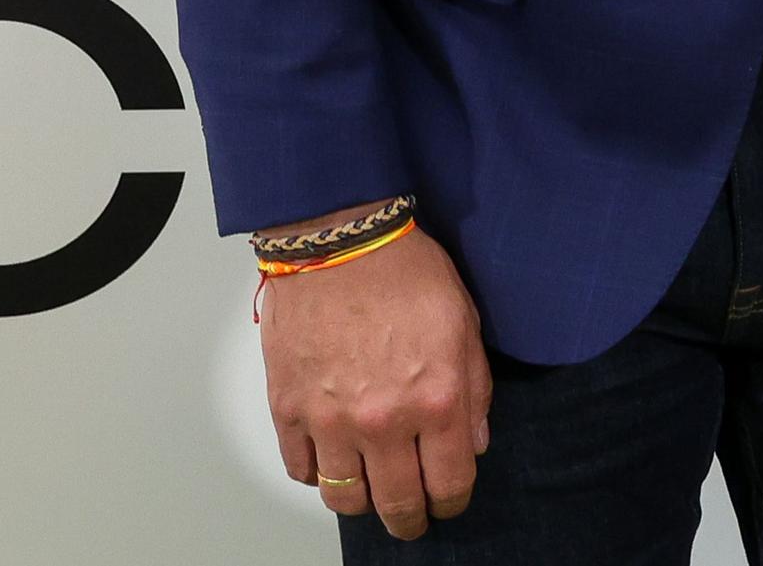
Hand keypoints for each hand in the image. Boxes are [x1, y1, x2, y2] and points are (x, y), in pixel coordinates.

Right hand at [261, 213, 491, 540]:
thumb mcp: (466, 326)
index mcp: (437, 400)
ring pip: (344, 496)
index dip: (453, 502)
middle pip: (397, 502)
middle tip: (412, 520)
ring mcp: (331, 420)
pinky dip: (318, 475)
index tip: (449, 503)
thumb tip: (473, 442)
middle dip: (410, 519)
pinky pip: (302, 468)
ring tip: (371, 492)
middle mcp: (384, 421)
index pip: (449, 482)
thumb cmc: (408, 274)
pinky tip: (332, 462)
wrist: (341, 243)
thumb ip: (474, 390)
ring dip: (362, 502)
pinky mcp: (288, 409)